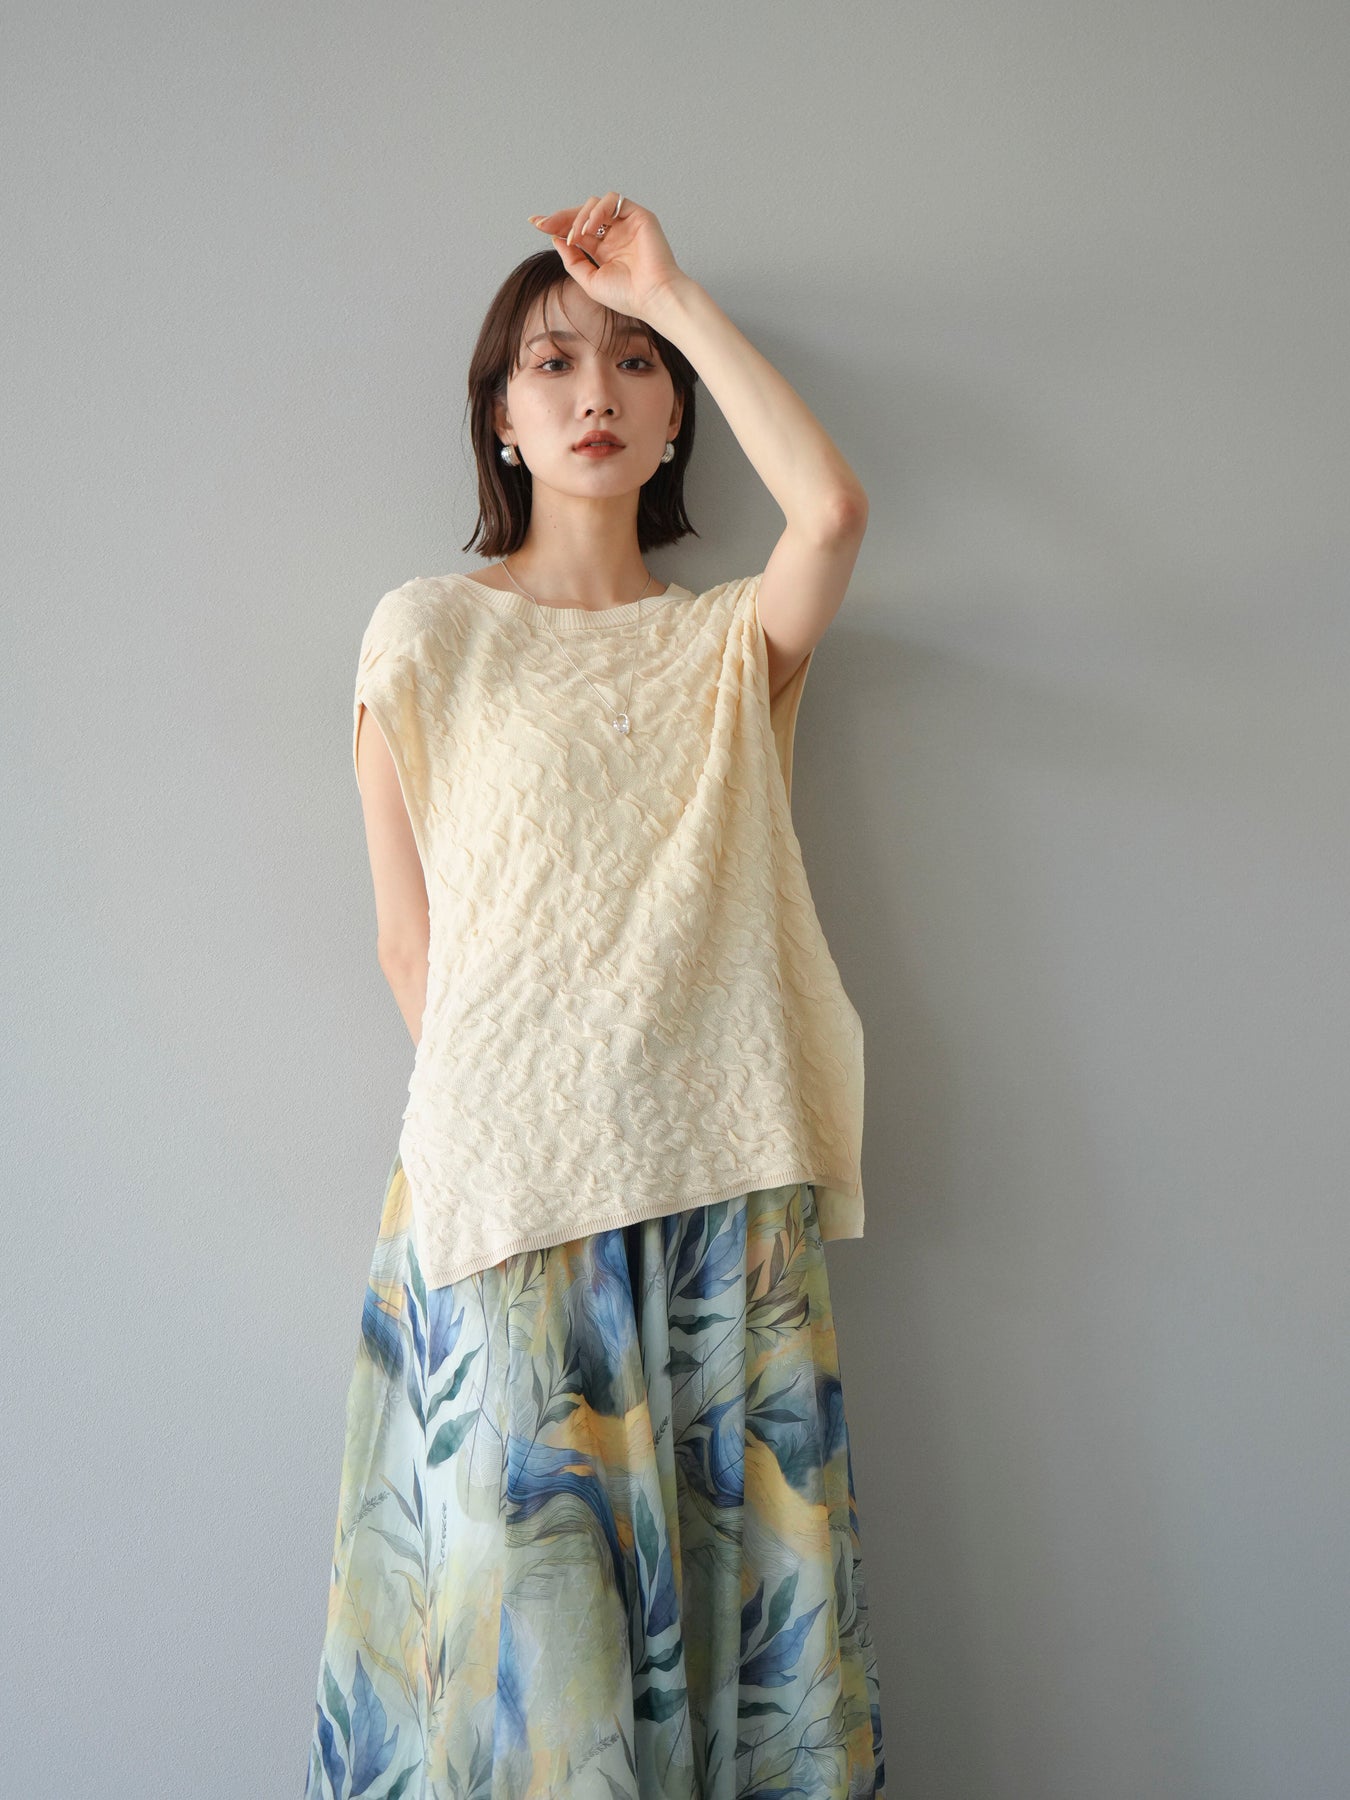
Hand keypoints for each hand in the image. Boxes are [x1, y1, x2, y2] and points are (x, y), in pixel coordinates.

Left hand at [528, 193, 686, 322]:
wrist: (653, 297)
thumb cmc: (627, 295)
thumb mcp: (589, 281)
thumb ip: (572, 261)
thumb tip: (556, 240)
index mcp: (604, 250)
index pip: (576, 230)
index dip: (555, 224)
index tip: (535, 223)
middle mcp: (614, 235)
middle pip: (581, 214)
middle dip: (560, 217)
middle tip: (543, 224)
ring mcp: (626, 224)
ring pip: (595, 204)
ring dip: (579, 217)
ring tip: (577, 237)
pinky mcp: (638, 216)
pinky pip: (612, 200)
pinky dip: (597, 211)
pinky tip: (590, 229)